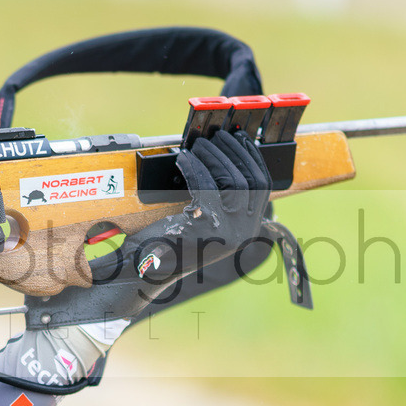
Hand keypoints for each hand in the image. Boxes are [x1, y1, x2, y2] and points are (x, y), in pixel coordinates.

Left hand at [25, 129, 271, 327]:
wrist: (143, 269)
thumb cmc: (167, 241)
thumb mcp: (201, 218)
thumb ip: (220, 196)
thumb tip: (225, 156)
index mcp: (247, 230)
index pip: (262, 186)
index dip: (253, 158)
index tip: (241, 138)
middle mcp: (244, 234)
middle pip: (251, 180)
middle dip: (233, 152)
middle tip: (215, 136)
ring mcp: (228, 233)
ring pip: (231, 180)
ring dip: (214, 156)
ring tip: (198, 145)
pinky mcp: (207, 229)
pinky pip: (206, 187)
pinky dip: (195, 168)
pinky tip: (184, 160)